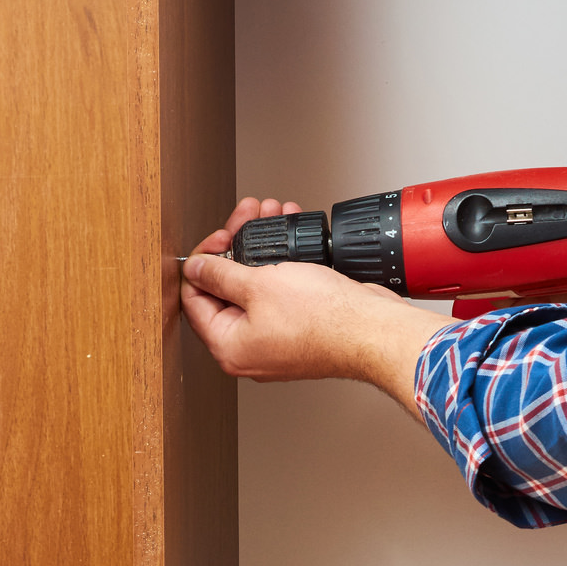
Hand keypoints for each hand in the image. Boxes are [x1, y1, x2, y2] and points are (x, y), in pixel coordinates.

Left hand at [180, 202, 455, 416]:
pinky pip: (279, 293)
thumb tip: (195, 268)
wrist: (372, 329)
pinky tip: (290, 238)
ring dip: (261, 248)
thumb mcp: (258, 285)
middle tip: (247, 219)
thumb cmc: (324, 320)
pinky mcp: (298, 329)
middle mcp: (248, 349)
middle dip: (236, 246)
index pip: (194, 299)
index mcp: (228, 347)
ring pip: (254, 287)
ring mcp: (274, 340)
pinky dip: (282, 265)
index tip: (219, 238)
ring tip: (272, 216)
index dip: (202, 260)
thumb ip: (219, 274)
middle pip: (224, 290)